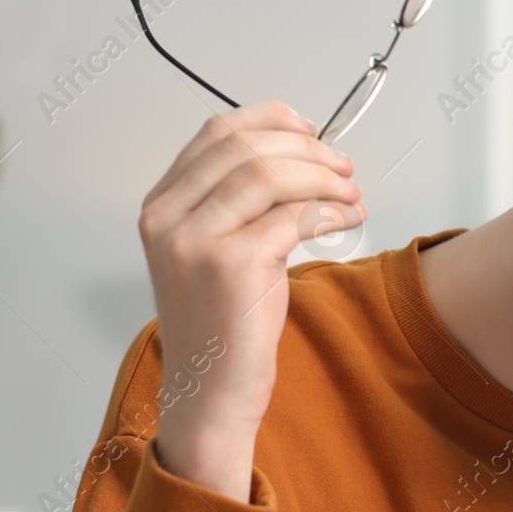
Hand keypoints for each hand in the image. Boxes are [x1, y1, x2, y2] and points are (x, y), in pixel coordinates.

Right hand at [138, 99, 363, 500]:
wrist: (211, 390)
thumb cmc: (222, 325)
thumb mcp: (216, 251)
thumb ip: (238, 202)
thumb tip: (300, 155)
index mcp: (161, 205)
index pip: (216, 132)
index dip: (270, 120)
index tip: (310, 130)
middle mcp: (168, 217)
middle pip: (246, 147)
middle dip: (307, 150)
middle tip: (343, 167)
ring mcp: (195, 240)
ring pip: (270, 175)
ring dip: (324, 178)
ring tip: (351, 194)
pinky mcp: (231, 266)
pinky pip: (293, 217)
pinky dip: (330, 211)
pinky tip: (347, 219)